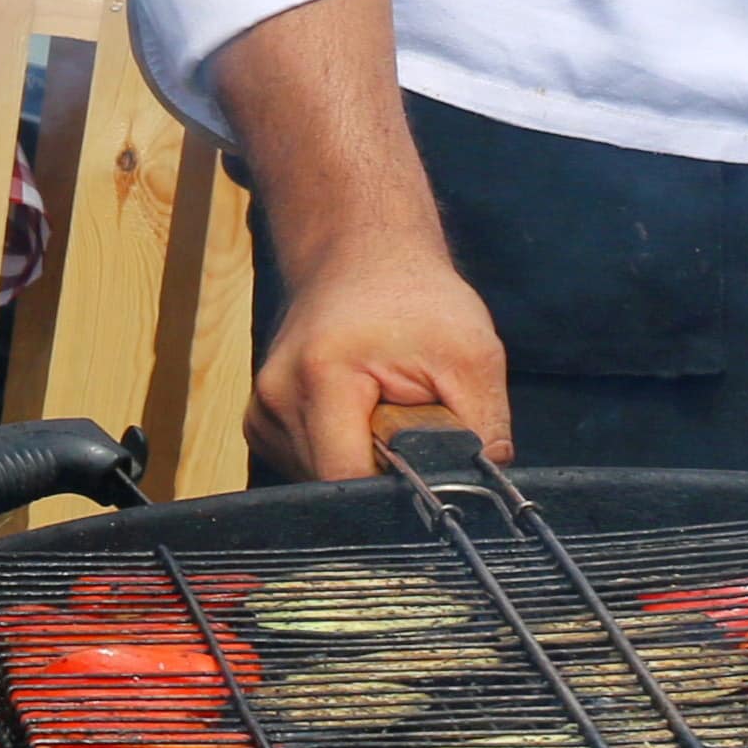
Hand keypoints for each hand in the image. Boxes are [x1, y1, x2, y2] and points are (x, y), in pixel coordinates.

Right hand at [248, 242, 513, 481]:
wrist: (361, 256)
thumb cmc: (414, 296)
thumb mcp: (473, 354)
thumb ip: (484, 429)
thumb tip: (486, 491)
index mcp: (320, 375)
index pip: (347, 478)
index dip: (396, 489)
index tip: (426, 465)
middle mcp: (276, 395)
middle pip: (333, 484)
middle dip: (382, 472)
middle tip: (410, 424)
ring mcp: (261, 410)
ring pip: (320, 481)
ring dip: (362, 463)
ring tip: (384, 414)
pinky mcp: (261, 420)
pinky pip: (306, 466)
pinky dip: (341, 453)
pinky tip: (359, 417)